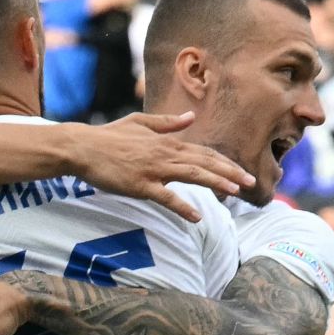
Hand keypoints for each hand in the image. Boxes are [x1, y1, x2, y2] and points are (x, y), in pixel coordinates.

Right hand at [68, 112, 255, 222]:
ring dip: (216, 183)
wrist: (82, 147)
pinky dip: (182, 207)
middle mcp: (164, 153)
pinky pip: (166, 198)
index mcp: (166, 141)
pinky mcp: (140, 185)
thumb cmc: (108, 136)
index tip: (241, 171)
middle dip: (230, 172)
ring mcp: (153, 169)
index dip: (224, 162)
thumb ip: (167, 122)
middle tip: (250, 182)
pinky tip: (196, 217)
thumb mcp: (140, 122)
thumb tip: (190, 117)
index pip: (203, 152)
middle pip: (204, 162)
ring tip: (235, 192)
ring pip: (192, 175)